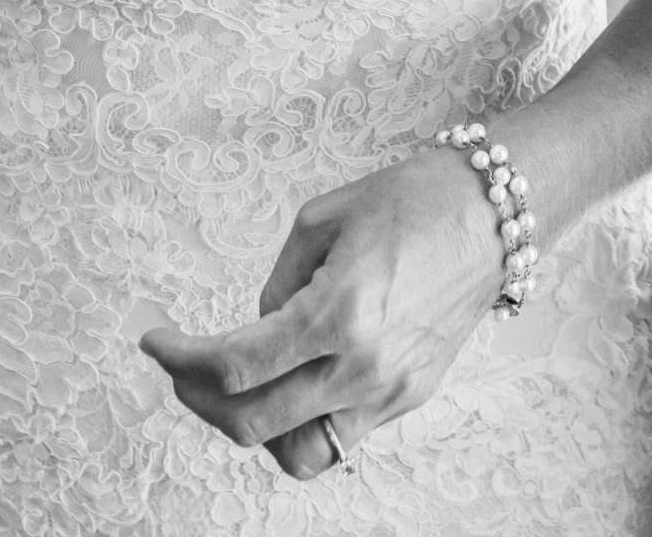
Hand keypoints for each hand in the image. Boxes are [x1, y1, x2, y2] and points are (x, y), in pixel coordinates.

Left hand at [138, 146, 497, 480]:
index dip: (180, 359)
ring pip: (296, 454)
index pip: (235, 365)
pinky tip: (290, 382)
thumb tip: (259, 325)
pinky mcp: (408, 396)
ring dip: (252, 427)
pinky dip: (301, 422)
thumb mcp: (326, 216)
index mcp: (338, 311)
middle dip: (199, 397)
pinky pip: (338, 437)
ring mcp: (389, 390)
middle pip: (251, 423)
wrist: (495, 213)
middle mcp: (362, 365)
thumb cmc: (417, 197)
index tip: (156, 340)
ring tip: (237, 386)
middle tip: (182, 364)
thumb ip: (280, 279)